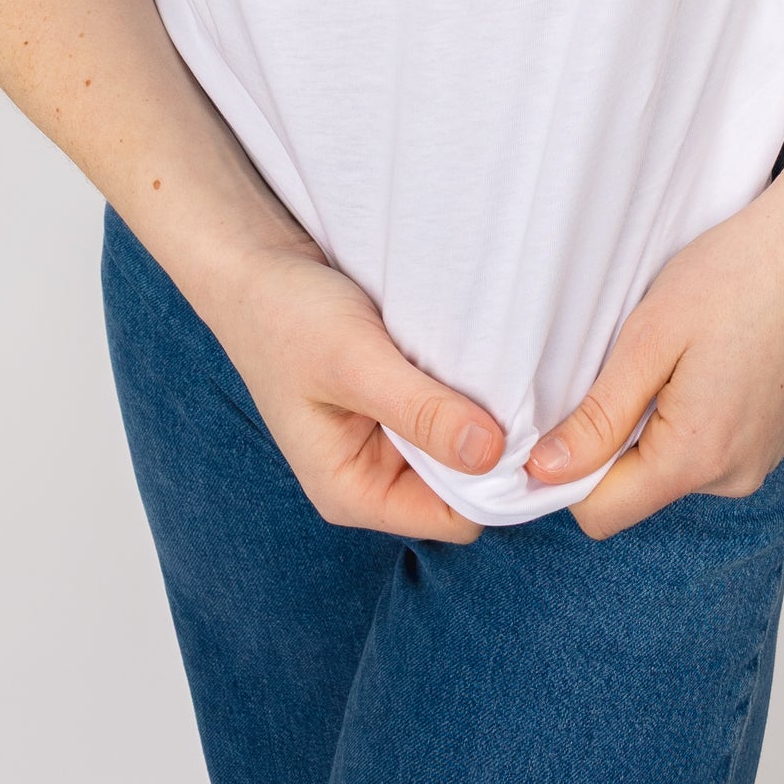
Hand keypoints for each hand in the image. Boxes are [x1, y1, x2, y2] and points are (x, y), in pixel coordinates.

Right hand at [205, 242, 506, 544]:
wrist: (258, 265)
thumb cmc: (288, 317)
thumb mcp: (354, 361)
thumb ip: (419, 411)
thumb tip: (490, 454)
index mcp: (353, 492)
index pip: (455, 518)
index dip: (495, 481)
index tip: (526, 427)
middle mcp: (373, 477)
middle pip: (466, 485)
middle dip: (493, 445)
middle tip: (519, 387)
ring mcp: (386, 440)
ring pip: (463, 445)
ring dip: (481, 411)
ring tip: (496, 364)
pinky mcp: (397, 404)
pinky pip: (450, 410)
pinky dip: (466, 386)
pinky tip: (478, 352)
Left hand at [524, 167, 783, 539]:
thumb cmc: (733, 276)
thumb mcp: (647, 338)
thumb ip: (598, 417)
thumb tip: (546, 471)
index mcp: (698, 456)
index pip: (602, 513)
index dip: (568, 472)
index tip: (568, 414)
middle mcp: (735, 475)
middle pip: (637, 490)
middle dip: (617, 438)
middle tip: (634, 364)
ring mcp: (759, 460)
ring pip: (672, 468)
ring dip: (656, 424)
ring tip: (678, 355)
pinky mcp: (771, 440)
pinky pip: (708, 450)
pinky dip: (690, 416)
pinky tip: (706, 360)